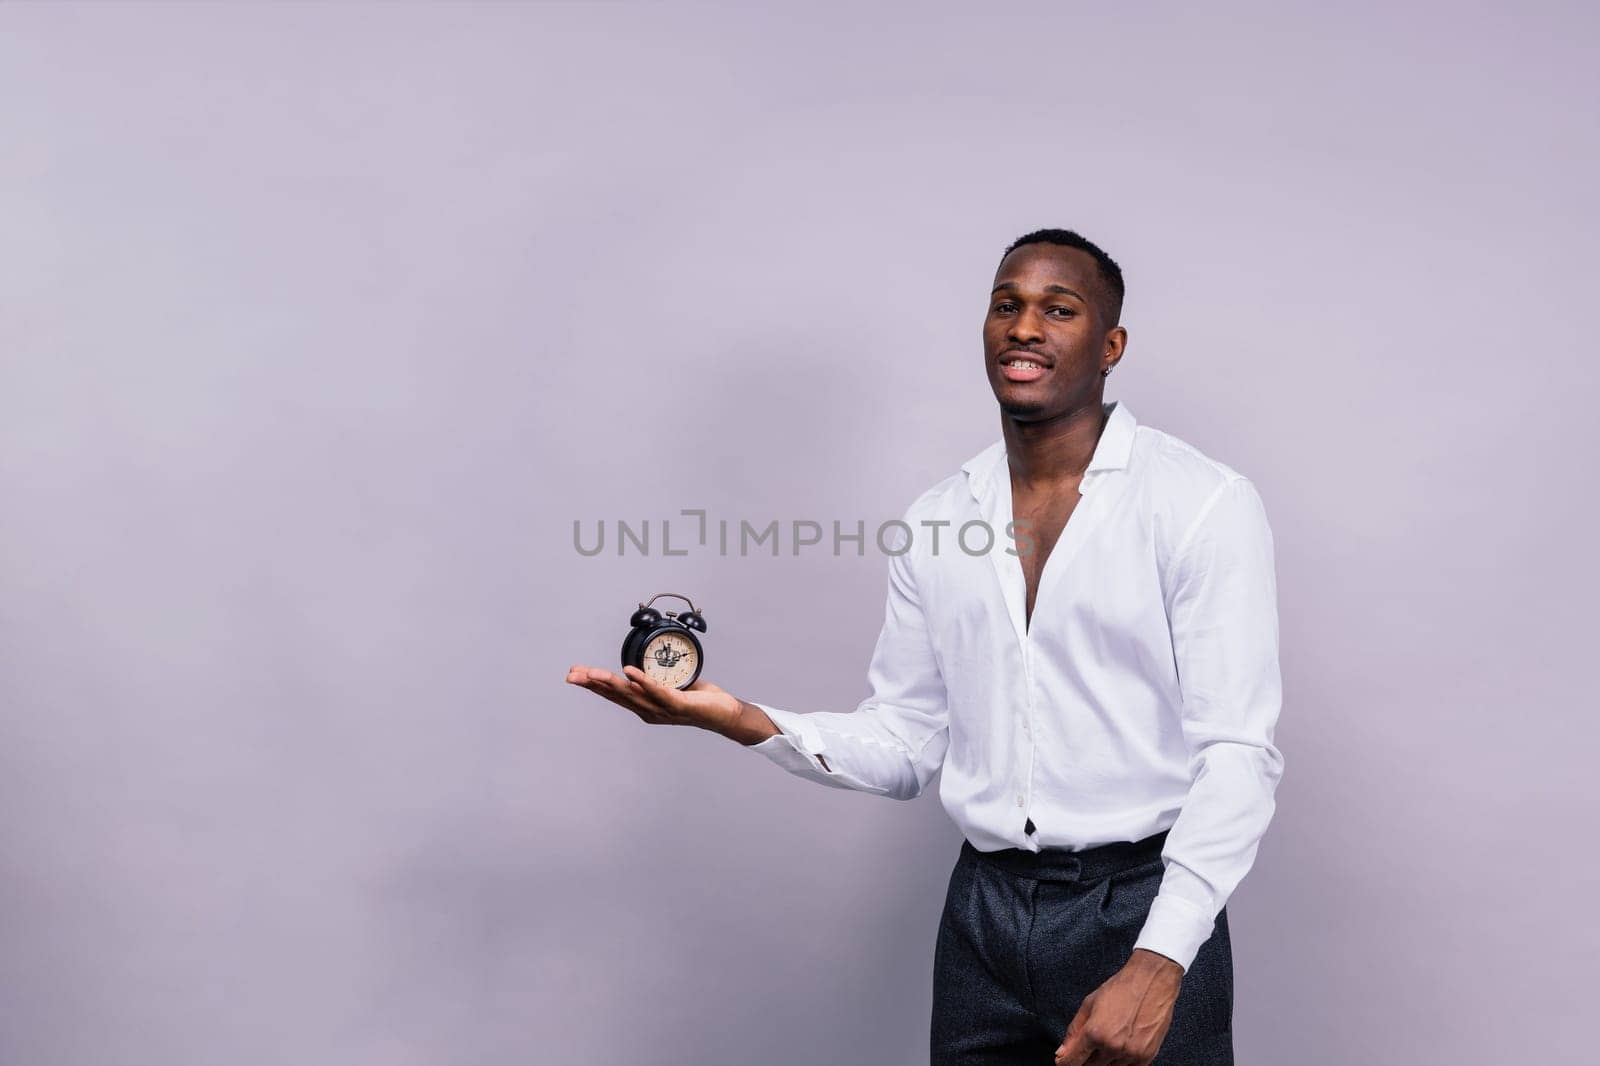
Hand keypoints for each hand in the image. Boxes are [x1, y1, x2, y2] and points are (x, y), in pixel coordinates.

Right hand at [565, 664, 743, 735]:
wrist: (726, 714)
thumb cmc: (701, 700)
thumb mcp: (673, 686)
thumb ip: (657, 678)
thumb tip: (642, 665)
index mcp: (646, 707)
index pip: (615, 695)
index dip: (594, 685)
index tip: (575, 674)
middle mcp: (650, 711)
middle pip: (616, 695)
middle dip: (592, 684)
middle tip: (572, 675)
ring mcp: (663, 710)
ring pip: (632, 694)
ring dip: (611, 682)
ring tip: (593, 673)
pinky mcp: (679, 705)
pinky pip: (658, 692)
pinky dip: (643, 682)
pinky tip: (629, 672)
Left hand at [1054, 949, 1183, 1065]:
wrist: (1152, 981)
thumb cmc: (1121, 989)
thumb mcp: (1089, 1004)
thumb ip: (1073, 1031)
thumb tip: (1061, 1053)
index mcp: (1094, 1033)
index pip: (1073, 1061)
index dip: (1066, 1063)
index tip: (1064, 1062)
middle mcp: (1112, 1047)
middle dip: (1086, 1060)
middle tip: (1089, 1047)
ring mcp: (1131, 1054)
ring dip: (1104, 1061)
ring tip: (1109, 1040)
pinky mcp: (1146, 1056)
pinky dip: (1121, 1062)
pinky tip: (1121, 1046)